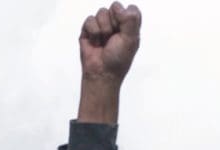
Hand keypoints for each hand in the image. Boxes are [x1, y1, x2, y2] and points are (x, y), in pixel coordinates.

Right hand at [76, 3, 140, 123]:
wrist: (101, 73)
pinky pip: (89, 19)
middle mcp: (116, 23)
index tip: (125, 30)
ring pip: (101, 12)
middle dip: (114, 23)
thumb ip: (130, 20)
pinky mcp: (88, 30)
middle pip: (115, 7)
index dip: (127, 16)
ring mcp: (102, 25)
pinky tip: (95, 43)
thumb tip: (118, 8)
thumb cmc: (118, 60)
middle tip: (113, 38)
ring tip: (103, 42)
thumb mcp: (131, 39)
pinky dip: (93, 32)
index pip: (131, 9)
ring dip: (103, 29)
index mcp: (129, 25)